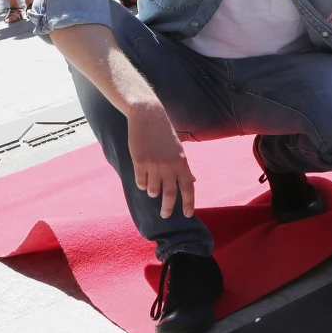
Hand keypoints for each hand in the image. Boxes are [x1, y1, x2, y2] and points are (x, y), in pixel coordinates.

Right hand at [127, 103, 195, 218]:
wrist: (147, 116)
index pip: (188, 187)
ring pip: (153, 190)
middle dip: (168, 208)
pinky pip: (140, 182)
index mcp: (182, 162)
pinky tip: (143, 182)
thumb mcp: (179, 149)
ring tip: (153, 192)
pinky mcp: (139, 162)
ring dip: (153, 193)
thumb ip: (183, 167)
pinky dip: (142, 184)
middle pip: (171, 194)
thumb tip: (192, 182)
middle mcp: (169, 165)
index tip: (188, 215)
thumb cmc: (164, 133)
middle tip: (165, 215)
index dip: (189, 203)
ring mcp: (154, 165)